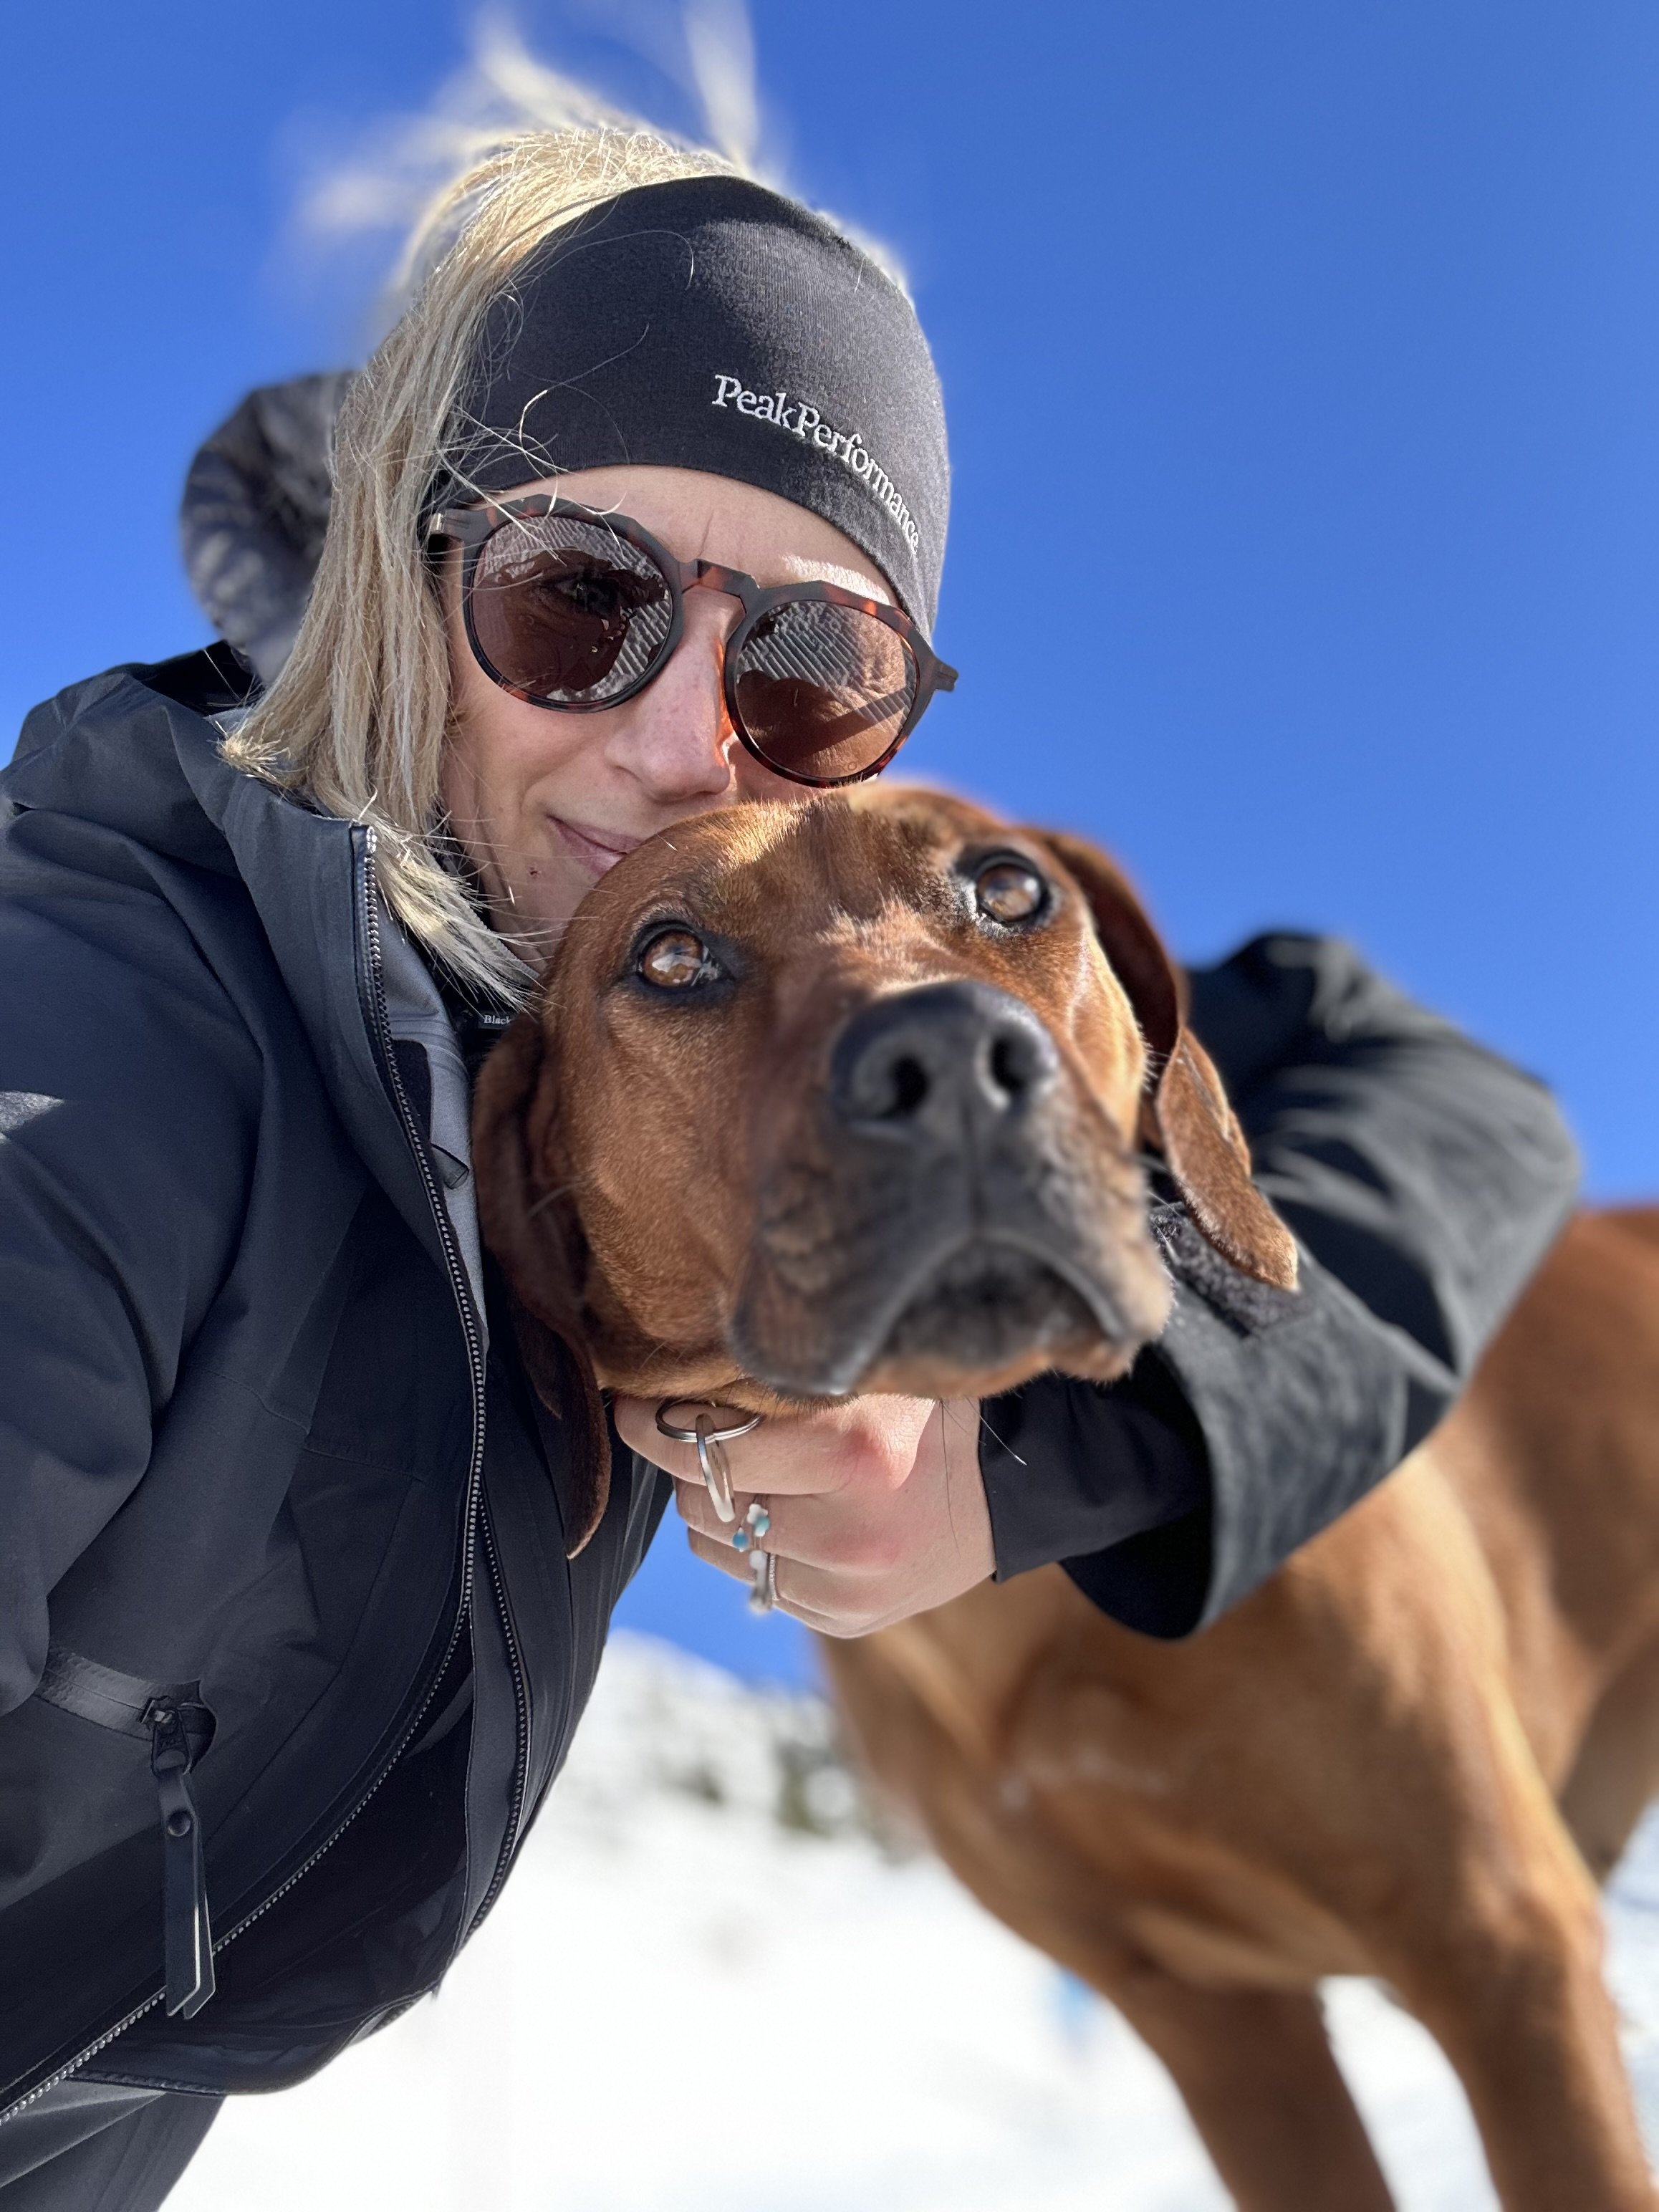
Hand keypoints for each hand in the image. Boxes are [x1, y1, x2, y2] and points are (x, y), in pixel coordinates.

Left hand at [610, 1394, 992, 1635]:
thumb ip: (779, 1377)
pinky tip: (793, 1514)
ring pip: (722, 1548)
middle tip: (692, 1430)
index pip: (704, 1447)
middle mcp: (846, 1532)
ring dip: (718, 1509)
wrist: (1014, 1484)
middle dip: (687, 1463)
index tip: (632, 1405)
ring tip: (750, 1474)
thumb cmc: (929, 1407)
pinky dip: (757, 1547)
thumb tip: (677, 1384)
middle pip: (703, 1502)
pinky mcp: (847, 1619)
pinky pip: (759, 1582)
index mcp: (850, 1454)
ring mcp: (847, 1588)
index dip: (652, 1424)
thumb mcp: (865, 1372)